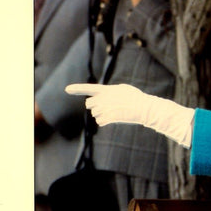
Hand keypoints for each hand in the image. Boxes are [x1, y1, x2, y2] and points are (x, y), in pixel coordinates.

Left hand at [66, 83, 194, 146]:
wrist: (144, 108)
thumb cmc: (136, 98)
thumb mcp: (123, 89)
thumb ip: (110, 91)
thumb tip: (104, 96)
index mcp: (106, 89)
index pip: (88, 88)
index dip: (77, 88)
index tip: (67, 89)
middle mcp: (102, 98)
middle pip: (89, 104)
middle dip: (95, 106)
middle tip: (108, 106)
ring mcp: (104, 108)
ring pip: (95, 114)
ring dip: (103, 114)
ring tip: (116, 112)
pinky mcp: (107, 118)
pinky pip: (100, 121)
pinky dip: (106, 121)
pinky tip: (115, 118)